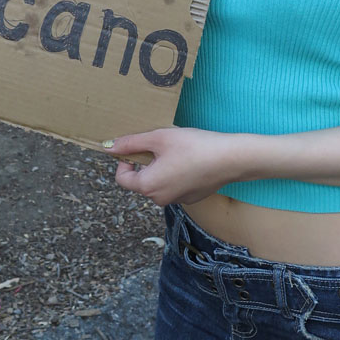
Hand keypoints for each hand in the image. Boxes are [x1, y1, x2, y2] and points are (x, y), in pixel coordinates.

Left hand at [109, 127, 240, 207]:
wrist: (229, 159)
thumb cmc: (193, 147)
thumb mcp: (158, 138)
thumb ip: (131, 143)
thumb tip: (109, 147)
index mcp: (148, 185)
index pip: (122, 178)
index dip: (125, 161)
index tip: (138, 148)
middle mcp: (160, 198)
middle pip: (141, 181)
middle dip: (147, 164)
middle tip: (162, 146)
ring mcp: (177, 200)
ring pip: (159, 184)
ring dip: (162, 169)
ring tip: (179, 152)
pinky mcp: (191, 198)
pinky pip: (175, 186)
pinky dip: (177, 175)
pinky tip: (191, 161)